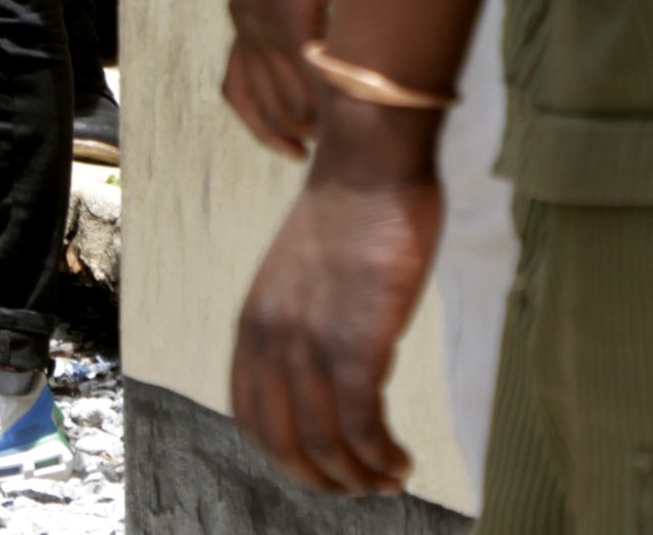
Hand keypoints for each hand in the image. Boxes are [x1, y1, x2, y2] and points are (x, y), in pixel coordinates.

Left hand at [224, 0, 349, 159]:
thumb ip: (317, 28)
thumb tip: (343, 74)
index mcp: (245, 16)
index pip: (241, 91)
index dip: (266, 128)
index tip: (295, 150)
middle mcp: (244, 23)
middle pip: (268, 104)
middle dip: (302, 132)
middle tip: (340, 148)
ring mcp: (260, 20)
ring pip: (289, 98)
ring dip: (321, 123)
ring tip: (354, 137)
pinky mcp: (286, 14)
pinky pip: (308, 76)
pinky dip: (330, 101)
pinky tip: (355, 113)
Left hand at [231, 103, 441, 496]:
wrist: (370, 166)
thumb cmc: (351, 220)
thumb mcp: (304, 279)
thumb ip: (300, 324)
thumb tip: (321, 373)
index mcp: (252, 321)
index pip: (250, 413)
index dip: (286, 454)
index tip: (324, 469)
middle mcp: (270, 336)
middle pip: (282, 438)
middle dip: (322, 476)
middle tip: (362, 486)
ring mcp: (310, 339)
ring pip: (323, 441)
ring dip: (359, 474)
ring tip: (390, 478)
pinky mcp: (357, 339)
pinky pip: (360, 424)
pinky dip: (381, 455)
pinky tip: (402, 460)